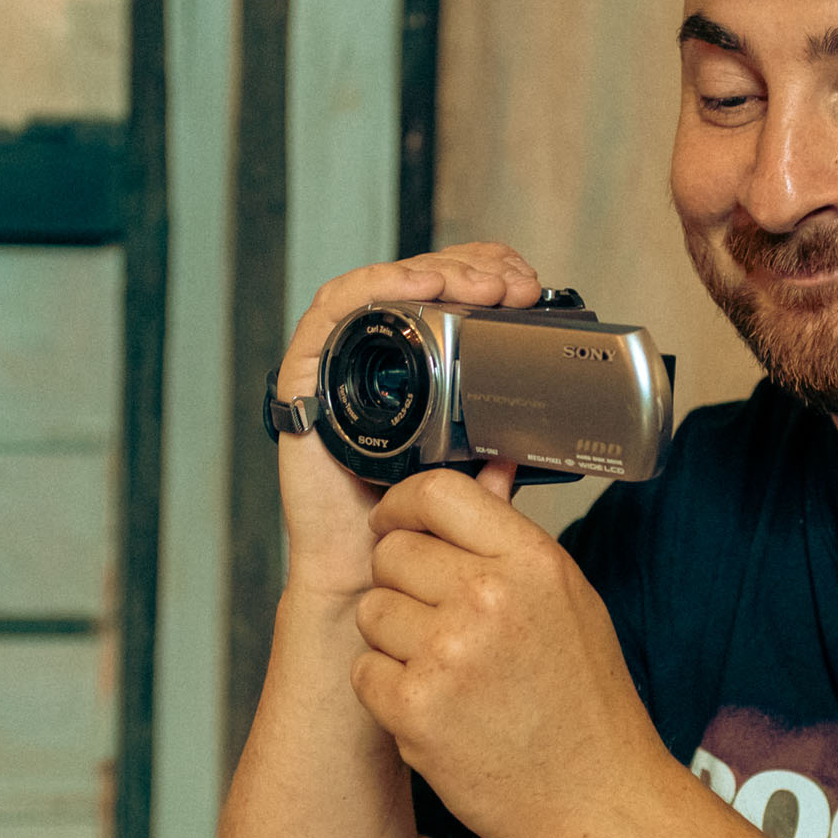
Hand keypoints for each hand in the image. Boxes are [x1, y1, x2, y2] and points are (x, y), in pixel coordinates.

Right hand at [274, 243, 545, 599]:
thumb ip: (498, 461)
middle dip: (469, 268)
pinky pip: (331, 313)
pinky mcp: (306, 376)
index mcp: (417, 370)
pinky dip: (373, 288)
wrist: (365, 569)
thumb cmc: (410, 526)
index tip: (527, 286)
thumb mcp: (473, 483)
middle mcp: (375, 360)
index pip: (449, 296)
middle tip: (512, 285)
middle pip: (417, 282)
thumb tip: (531, 439)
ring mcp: (339, 364)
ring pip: (380, 287)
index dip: (486, 274)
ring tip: (479, 284)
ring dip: (433, 272)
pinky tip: (418, 288)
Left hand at [349, 467, 672, 837]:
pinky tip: (434, 709)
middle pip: (391, 552)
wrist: (599, 802)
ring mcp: (449, 653)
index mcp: (532, 562)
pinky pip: (363, 671)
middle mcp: (489, 598)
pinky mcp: (416, 708)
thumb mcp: (568, 601)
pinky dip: (387, 692)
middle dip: (399, 582)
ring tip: (443, 671)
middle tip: (433, 622)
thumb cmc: (587, 704)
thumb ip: (513, 541)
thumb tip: (488, 471)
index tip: (397, 525)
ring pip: (371, 611)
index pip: (438, 491)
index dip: (402, 506)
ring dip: (392, 640)